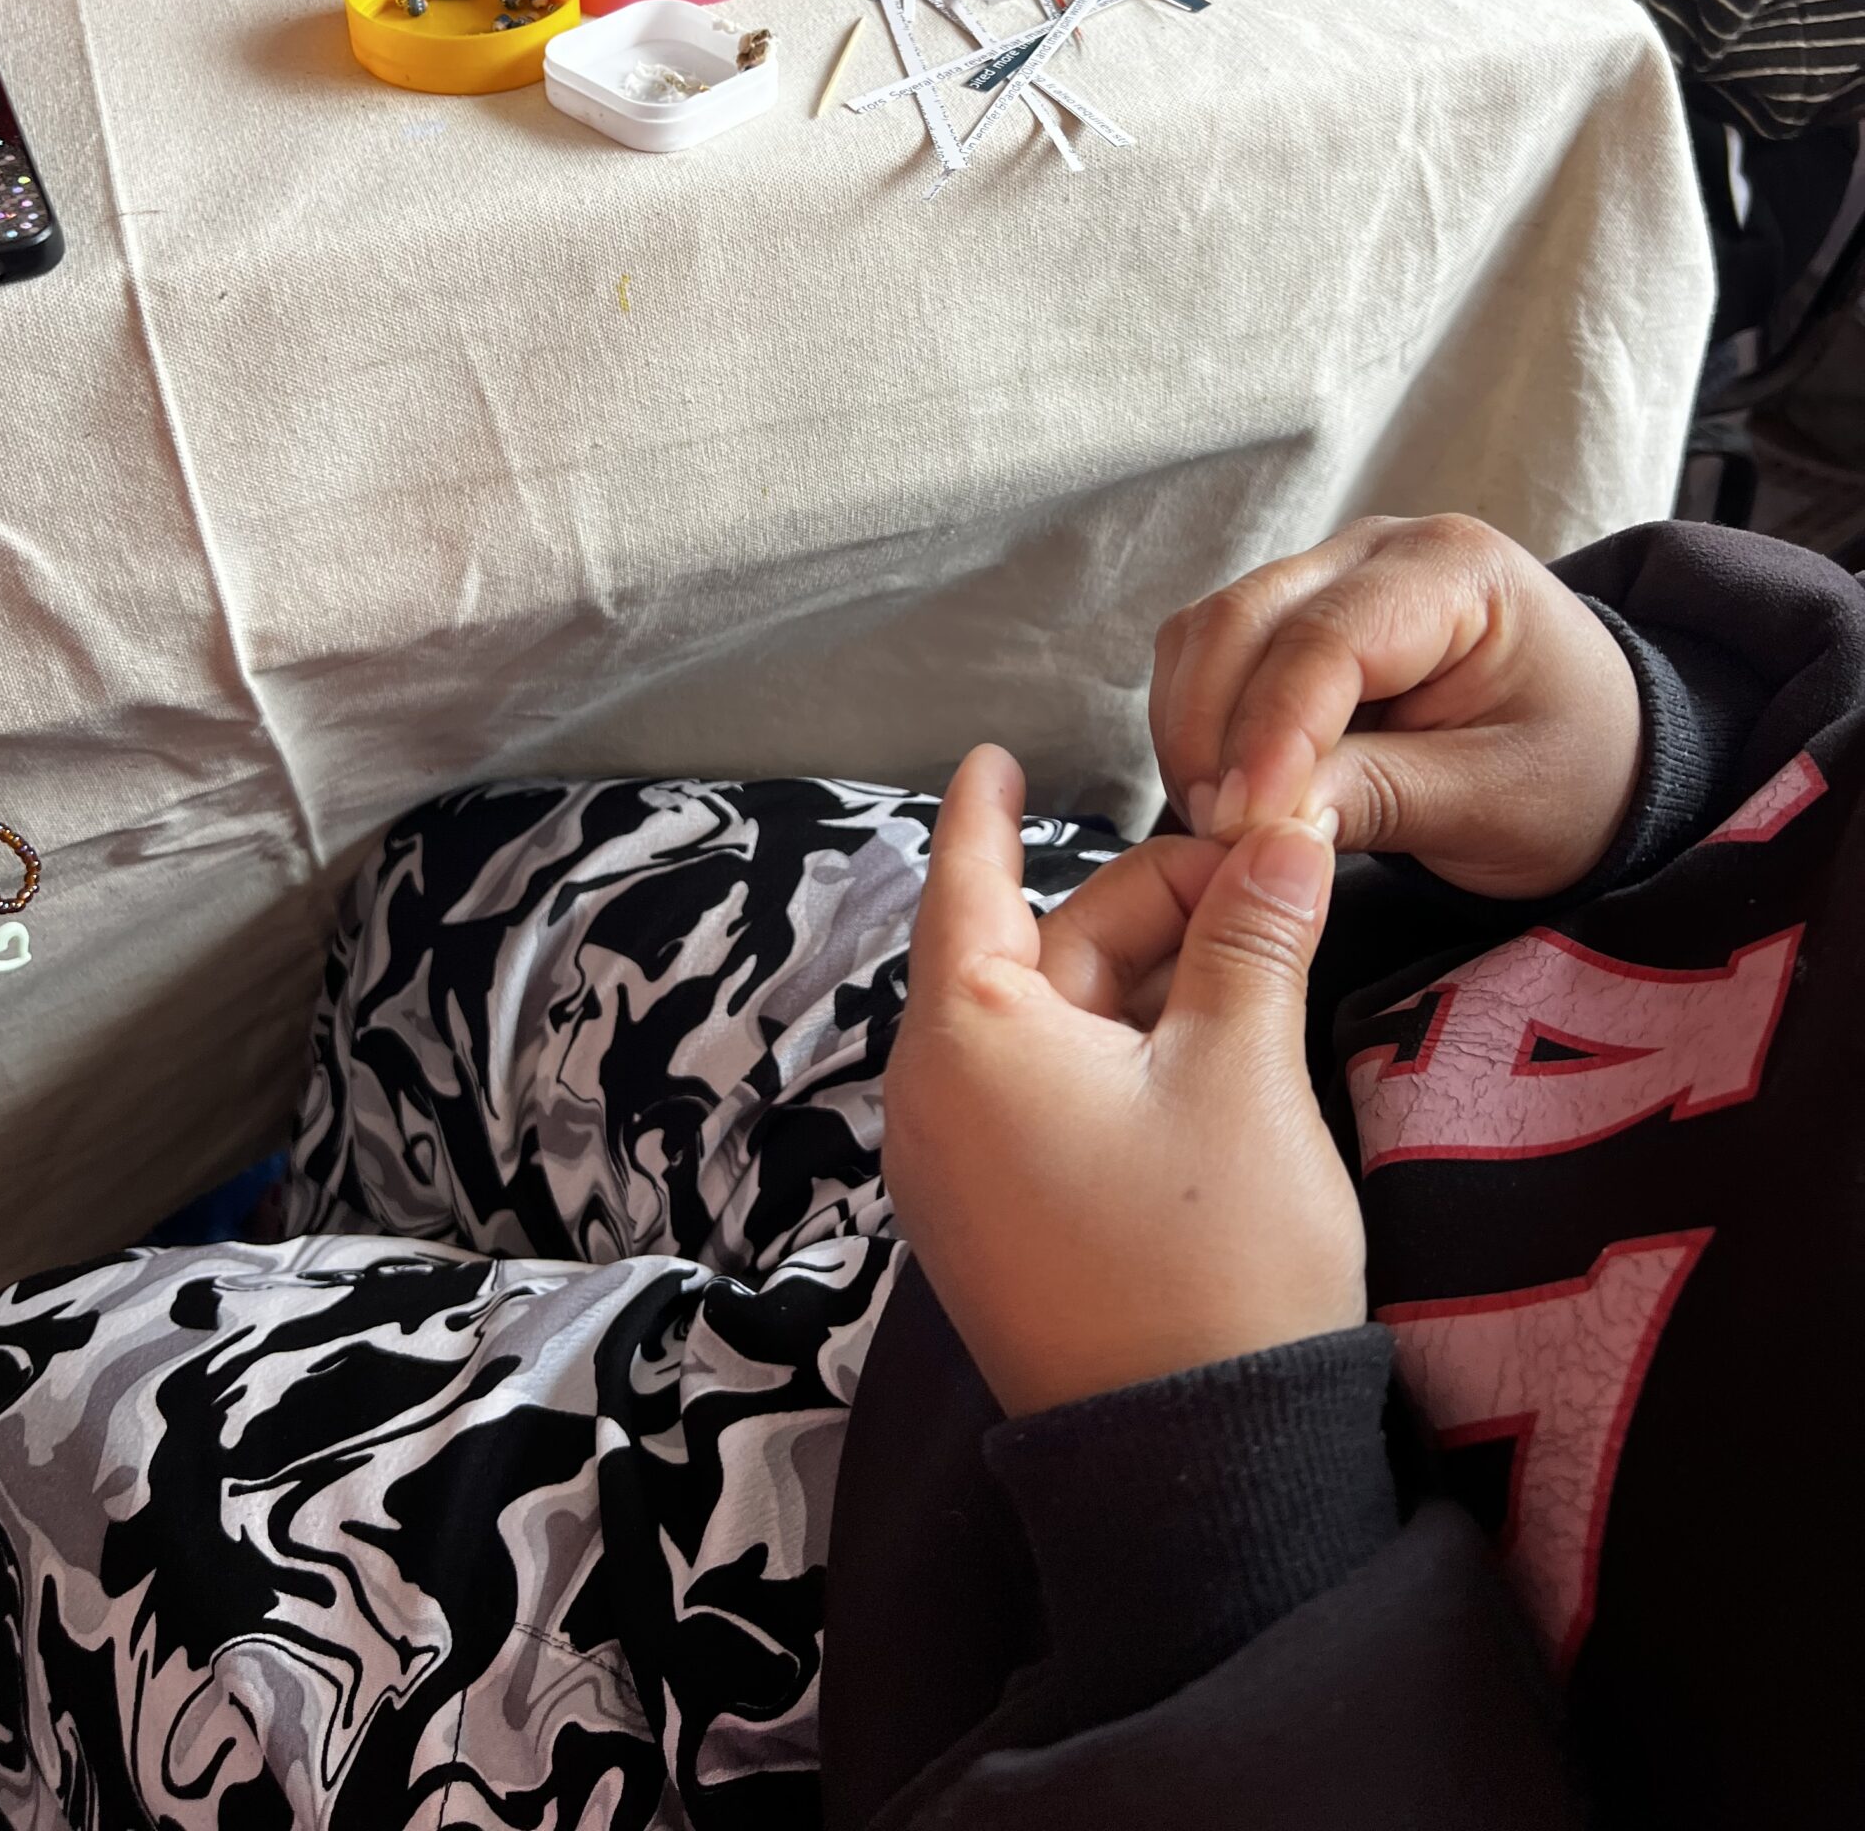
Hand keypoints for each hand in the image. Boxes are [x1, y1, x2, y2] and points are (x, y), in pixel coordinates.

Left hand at [885, 745, 1362, 1417]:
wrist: (1202, 1466)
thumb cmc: (1211, 1258)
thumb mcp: (1242, 1067)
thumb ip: (1254, 932)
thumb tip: (1284, 828)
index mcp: (965, 1040)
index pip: (967, 882)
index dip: (987, 810)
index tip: (996, 755)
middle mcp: (938, 1098)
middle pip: (1041, 950)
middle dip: (1151, 903)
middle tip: (1266, 874)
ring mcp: (963, 1171)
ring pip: (1057, 1023)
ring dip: (1150, 978)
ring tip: (1258, 947)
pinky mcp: (1004, 1224)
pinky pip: (1051, 1094)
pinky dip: (1123, 1049)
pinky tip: (1211, 1038)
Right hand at [1150, 513, 1645, 899]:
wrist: (1602, 757)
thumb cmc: (1572, 770)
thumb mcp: (1497, 801)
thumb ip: (1381, 798)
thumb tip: (1266, 821)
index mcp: (1455, 572)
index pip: (1328, 640)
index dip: (1272, 734)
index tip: (1241, 825)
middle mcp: (1377, 551)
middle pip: (1244, 618)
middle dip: (1214, 733)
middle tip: (1223, 839)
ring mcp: (1325, 577)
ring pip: (1207, 633)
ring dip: (1193, 729)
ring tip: (1225, 823)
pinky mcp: (1289, 619)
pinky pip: (1208, 657)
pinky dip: (1197, 724)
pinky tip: (1228, 790)